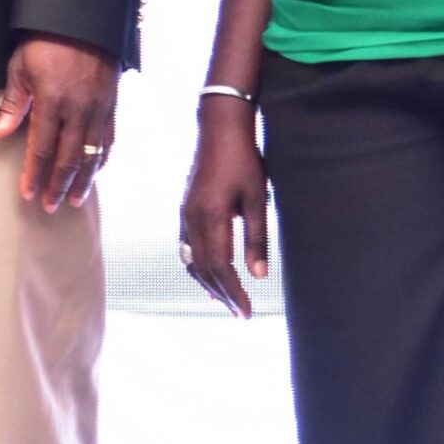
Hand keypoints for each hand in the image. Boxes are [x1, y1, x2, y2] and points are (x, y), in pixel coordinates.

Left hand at [0, 33, 118, 211]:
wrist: (82, 19)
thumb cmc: (44, 41)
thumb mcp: (19, 69)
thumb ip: (11, 105)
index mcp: (52, 103)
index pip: (41, 149)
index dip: (34, 174)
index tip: (28, 193)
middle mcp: (78, 110)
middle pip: (68, 158)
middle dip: (58, 185)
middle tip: (50, 206)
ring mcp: (99, 108)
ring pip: (92, 154)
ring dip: (82, 179)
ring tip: (74, 200)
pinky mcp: (112, 104)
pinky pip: (109, 139)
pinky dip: (102, 159)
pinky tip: (95, 171)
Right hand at [180, 97, 269, 315]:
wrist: (218, 129)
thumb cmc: (243, 161)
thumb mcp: (256, 199)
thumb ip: (257, 239)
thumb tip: (259, 275)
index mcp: (210, 218)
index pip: (220, 267)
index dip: (233, 292)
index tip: (246, 312)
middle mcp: (191, 219)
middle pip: (203, 268)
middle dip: (222, 293)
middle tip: (239, 313)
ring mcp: (185, 214)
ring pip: (191, 259)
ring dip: (208, 282)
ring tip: (224, 300)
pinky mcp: (185, 208)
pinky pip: (187, 246)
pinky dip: (198, 265)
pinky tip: (208, 272)